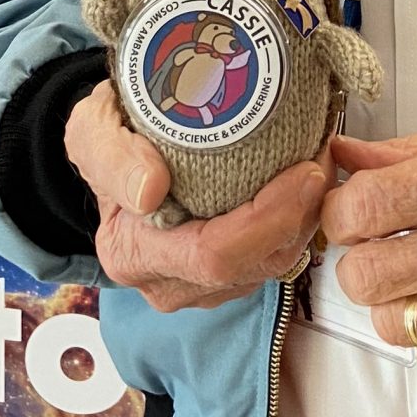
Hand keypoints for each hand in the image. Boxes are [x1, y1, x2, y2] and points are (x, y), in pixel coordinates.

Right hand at [64, 79, 327, 313]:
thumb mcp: (92, 130)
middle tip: (325, 156)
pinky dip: (296, 221)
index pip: (214, 255)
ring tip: (321, 162)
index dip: (269, 218)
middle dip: (301, 214)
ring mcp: (199, 287)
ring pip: (272, 266)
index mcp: (133, 254)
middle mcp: (167, 283)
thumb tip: (150, 190)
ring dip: (306, 218)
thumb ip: (112, 157)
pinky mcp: (225, 278)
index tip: (304, 170)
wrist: (114, 153)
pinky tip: (305, 183)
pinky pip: (272, 258)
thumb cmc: (109, 139)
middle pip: (255, 265)